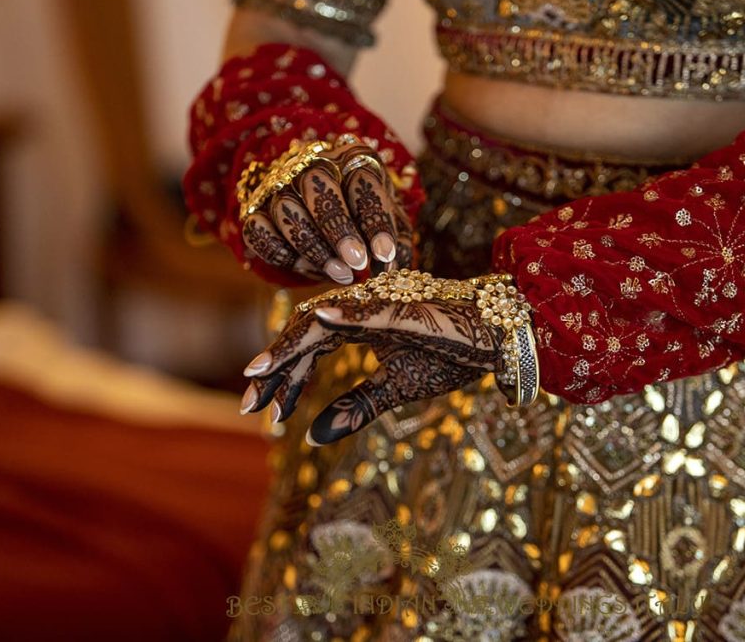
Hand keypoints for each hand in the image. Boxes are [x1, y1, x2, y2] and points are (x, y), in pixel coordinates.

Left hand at [238, 272, 506, 445]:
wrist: (496, 336)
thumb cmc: (448, 355)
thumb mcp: (395, 389)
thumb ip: (355, 408)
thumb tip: (313, 438)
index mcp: (356, 327)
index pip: (306, 350)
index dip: (280, 379)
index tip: (256, 412)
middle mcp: (360, 311)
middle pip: (303, 336)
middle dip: (274, 370)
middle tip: (248, 405)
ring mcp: (380, 306)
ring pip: (322, 322)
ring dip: (292, 348)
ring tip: (261, 374)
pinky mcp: (406, 308)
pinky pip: (369, 311)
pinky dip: (343, 315)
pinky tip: (320, 320)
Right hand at [241, 139, 413, 284]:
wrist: (324, 210)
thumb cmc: (364, 215)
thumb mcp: (388, 221)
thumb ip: (394, 242)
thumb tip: (392, 267)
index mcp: (352, 158)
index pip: (362, 181)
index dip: (374, 220)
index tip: (384, 255)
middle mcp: (311, 164)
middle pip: (317, 186)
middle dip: (338, 229)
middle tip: (357, 262)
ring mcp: (279, 185)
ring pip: (286, 210)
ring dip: (313, 247)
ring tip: (341, 273)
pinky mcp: (255, 209)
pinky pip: (259, 231)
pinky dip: (281, 253)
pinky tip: (308, 268)